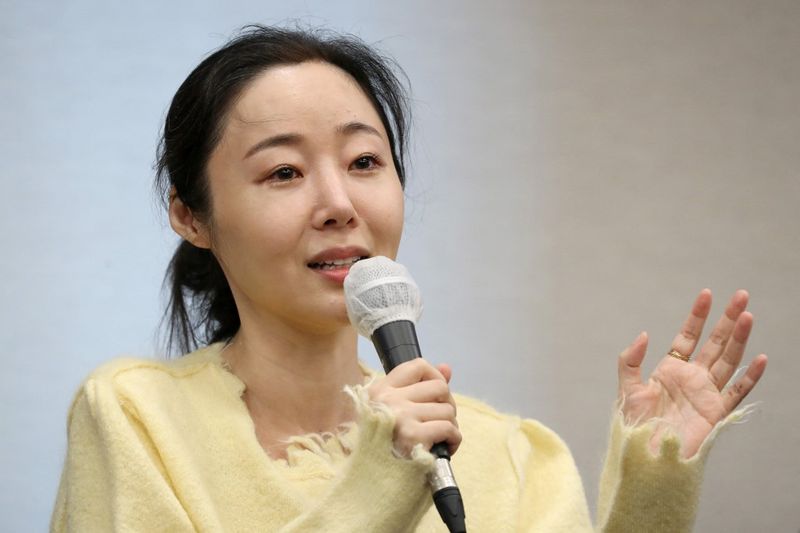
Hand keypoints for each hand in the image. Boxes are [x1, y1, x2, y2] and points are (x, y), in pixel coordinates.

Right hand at [367, 358, 460, 457]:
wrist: (371, 484)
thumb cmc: (385, 446)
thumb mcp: (395, 411)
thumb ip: (420, 386)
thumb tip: (447, 368)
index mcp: (380, 390)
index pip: (418, 365)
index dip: (435, 378)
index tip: (436, 396)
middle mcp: (388, 399)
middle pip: (439, 387)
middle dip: (447, 405)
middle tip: (439, 421)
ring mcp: (400, 416)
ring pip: (447, 409)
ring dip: (450, 426)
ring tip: (439, 439)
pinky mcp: (412, 436)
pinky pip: (449, 428)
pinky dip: (454, 440)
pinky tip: (445, 448)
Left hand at [617, 289, 767, 458]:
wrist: (644, 454)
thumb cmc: (634, 425)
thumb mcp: (627, 388)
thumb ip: (631, 360)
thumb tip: (644, 334)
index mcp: (670, 369)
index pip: (688, 336)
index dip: (697, 316)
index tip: (706, 294)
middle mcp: (692, 377)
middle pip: (715, 342)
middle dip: (727, 319)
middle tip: (740, 295)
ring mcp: (706, 393)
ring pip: (728, 360)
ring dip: (740, 338)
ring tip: (748, 315)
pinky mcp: (716, 412)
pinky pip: (737, 391)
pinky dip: (749, 376)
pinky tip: (760, 359)